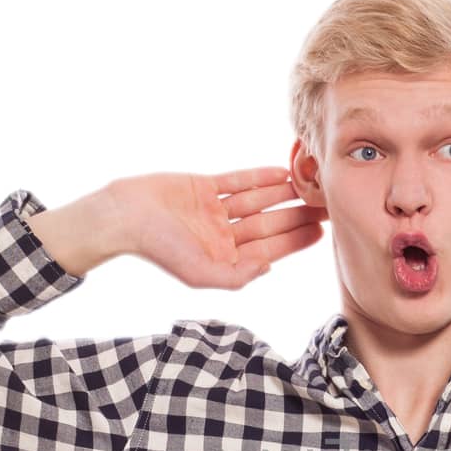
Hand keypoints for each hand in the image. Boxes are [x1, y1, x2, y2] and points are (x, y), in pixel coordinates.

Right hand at [113, 167, 328, 289]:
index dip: (295, 241)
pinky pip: (236, 181)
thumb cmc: (159, 249)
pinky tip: (282, 173)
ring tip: (311, 185)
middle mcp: (222, 236)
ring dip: (283, 195)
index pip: (269, 250)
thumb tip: (268, 269)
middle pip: (268, 225)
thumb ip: (236, 277)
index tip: (321, 231)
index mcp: (224, 259)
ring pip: (257, 202)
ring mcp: (213, 211)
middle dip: (297, 216)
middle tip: (326, 205)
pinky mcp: (202, 187)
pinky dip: (258, 177)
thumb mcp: (199, 274)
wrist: (124, 216)